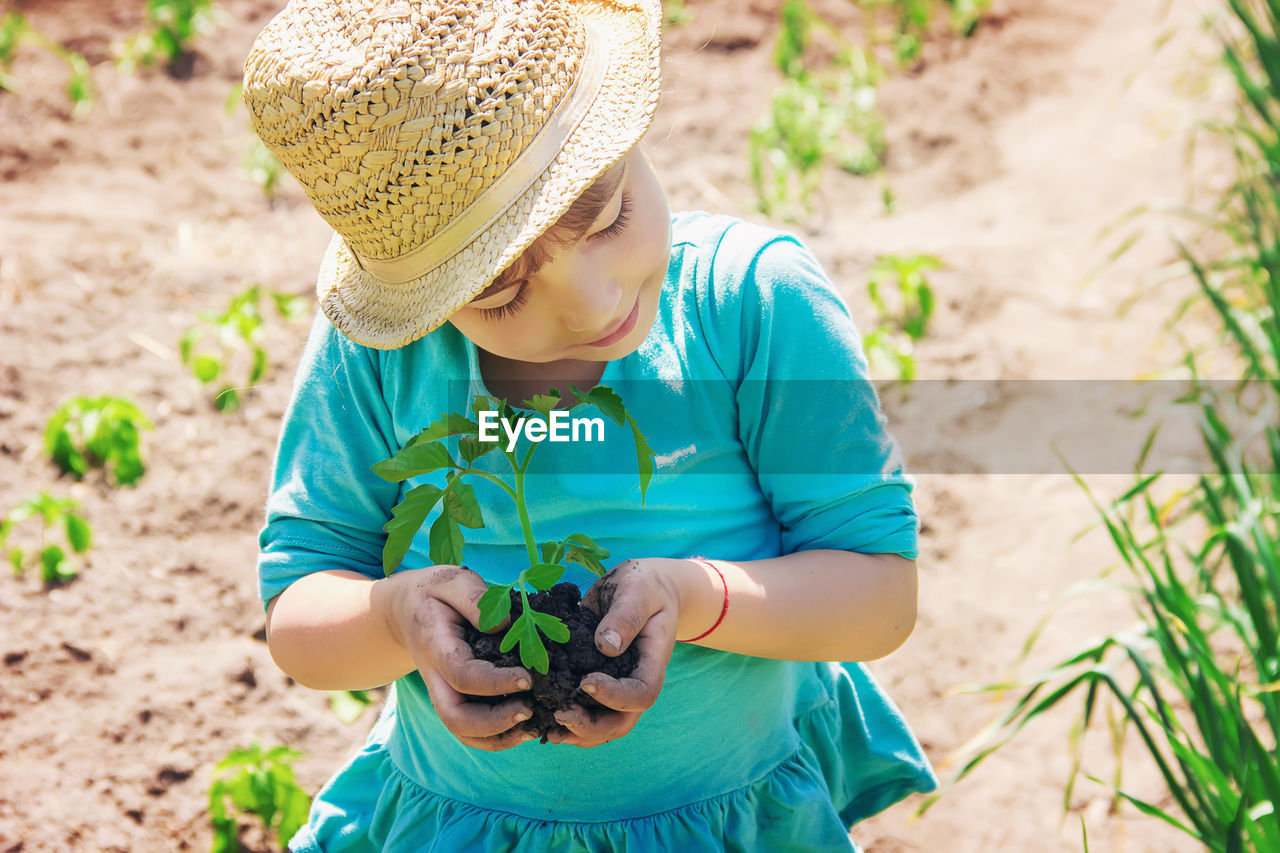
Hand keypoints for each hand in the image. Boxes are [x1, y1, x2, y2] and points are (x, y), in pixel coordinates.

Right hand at [382, 564, 533, 750]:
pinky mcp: (455, 699)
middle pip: (456, 718)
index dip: (496, 682)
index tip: (528, 677)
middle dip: (495, 722)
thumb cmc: (433, 593)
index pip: (462, 675)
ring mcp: (443, 693)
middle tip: (531, 709)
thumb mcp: (451, 580)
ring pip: (463, 732)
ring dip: (498, 737)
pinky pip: (471, 731)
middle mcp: (436, 678)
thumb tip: (504, 625)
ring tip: (534, 725)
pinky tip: (526, 726)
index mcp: (435, 647)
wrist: (404, 610)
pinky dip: (497, 737)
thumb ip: (475, 598)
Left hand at [545, 558, 690, 747]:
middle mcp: (634, 680)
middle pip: (621, 722)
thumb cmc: (643, 585)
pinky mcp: (594, 680)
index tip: (586, 682)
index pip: (641, 694)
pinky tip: (542, 717)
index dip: (614, 696)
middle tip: (560, 714)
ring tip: (548, 728)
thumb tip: (607, 646)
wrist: (643, 587)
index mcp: (651, 662)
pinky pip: (586, 709)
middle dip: (591, 727)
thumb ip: (625, 616)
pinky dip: (567, 720)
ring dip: (576, 732)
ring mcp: (615, 684)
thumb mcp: (637, 591)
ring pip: (603, 725)